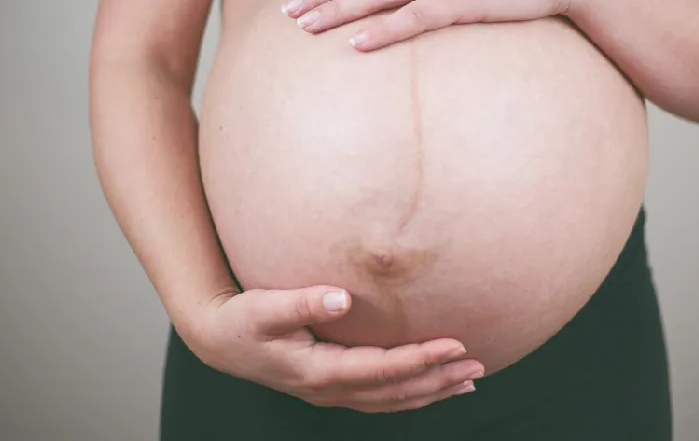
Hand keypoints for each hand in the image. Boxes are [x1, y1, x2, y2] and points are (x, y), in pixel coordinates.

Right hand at [182, 286, 483, 412]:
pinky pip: (382, 397)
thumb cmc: (243, 320)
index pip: (382, 370)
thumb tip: (342, 298)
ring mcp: (332, 393)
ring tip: (469, 380)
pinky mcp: (333, 387)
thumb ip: (303, 303)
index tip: (456, 344)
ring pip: (392, 400)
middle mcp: (330, 390)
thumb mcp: (265, 308)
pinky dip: (412, 393)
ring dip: (431, 390)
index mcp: (319, 372)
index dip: (421, 358)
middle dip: (438, 378)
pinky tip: (432, 384)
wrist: (220, 341)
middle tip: (478, 364)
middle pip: (395, 392)